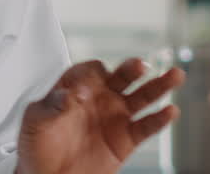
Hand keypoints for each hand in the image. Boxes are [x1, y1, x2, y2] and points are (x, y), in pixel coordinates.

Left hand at [16, 58, 183, 173]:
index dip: (90, 77)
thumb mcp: (35, 120)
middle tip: (140, 65)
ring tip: (175, 75)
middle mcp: (99, 97)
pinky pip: (146, 126)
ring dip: (159, 85)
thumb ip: (51, 104)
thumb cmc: (37, 145)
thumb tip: (68, 94)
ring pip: (141, 96)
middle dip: (131, 69)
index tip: (85, 93)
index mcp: (75, 86)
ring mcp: (115, 117)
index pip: (89, 71)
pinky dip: (160, 119)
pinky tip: (170, 111)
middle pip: (121, 76)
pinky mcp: (126, 139)